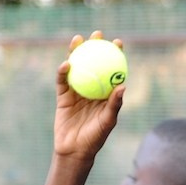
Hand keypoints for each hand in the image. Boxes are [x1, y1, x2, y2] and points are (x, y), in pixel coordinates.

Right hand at [54, 31, 125, 159]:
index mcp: (106, 93)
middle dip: (95, 46)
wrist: (74, 150)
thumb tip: (123, 85)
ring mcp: (77, 91)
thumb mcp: (107, 121)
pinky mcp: (63, 97)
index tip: (118, 42)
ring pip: (77, 67)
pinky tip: (66, 62)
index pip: (112, 69)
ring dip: (77, 52)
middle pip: (94, 63)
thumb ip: (114, 104)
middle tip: (97, 34)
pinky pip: (63, 81)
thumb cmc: (95, 138)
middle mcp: (92, 89)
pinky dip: (63, 71)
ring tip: (78, 39)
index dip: (115, 55)